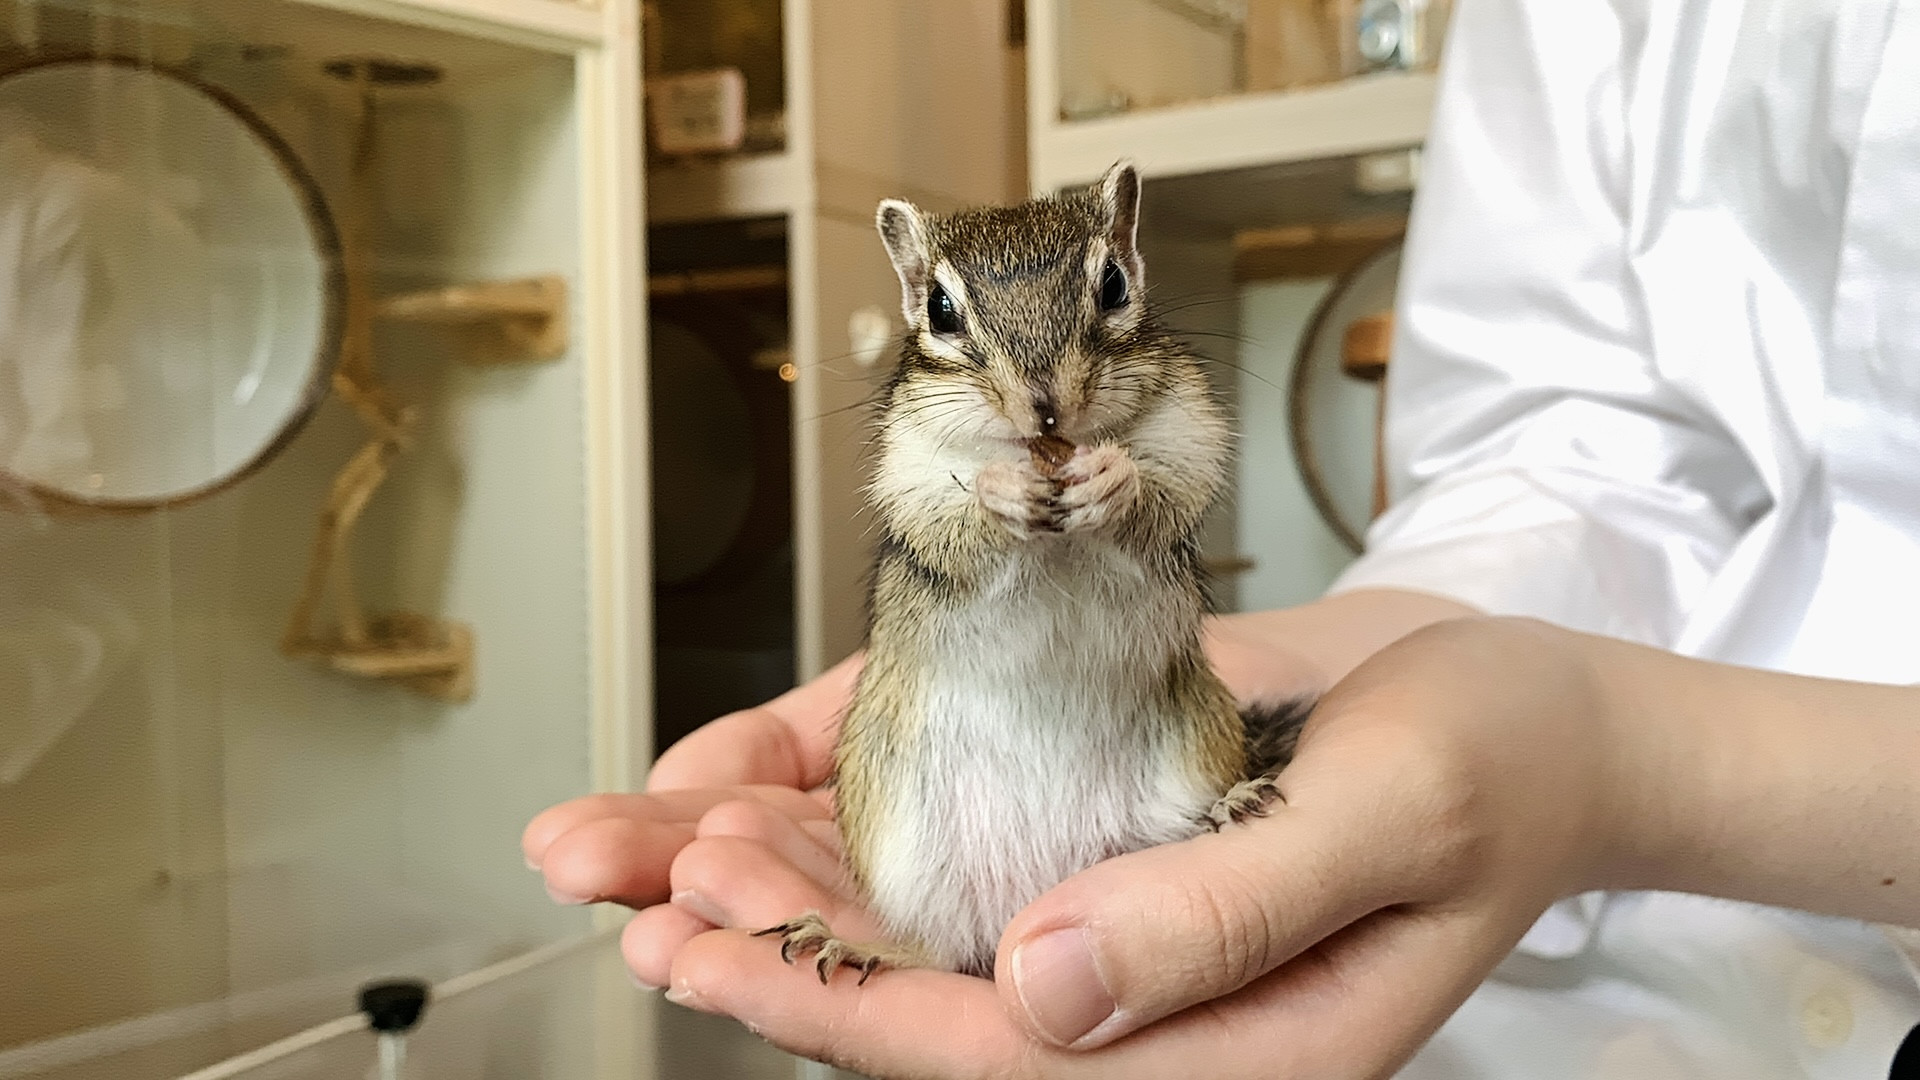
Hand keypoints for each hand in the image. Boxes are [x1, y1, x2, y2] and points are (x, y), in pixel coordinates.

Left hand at [522, 589, 1477, 1053]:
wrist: (1539, 704)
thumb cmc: (1499, 761)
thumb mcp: (1390, 822)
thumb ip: (1223, 916)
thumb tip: (1042, 992)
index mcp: (1215, 1046)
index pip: (993, 1051)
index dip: (838, 1000)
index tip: (705, 945)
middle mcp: (1137, 990)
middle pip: (916, 986)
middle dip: (761, 934)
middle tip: (621, 877)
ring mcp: (1110, 908)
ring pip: (910, 908)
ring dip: (773, 866)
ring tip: (631, 836)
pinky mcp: (1093, 822)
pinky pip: (950, 819)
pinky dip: (845, 784)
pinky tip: (752, 767)